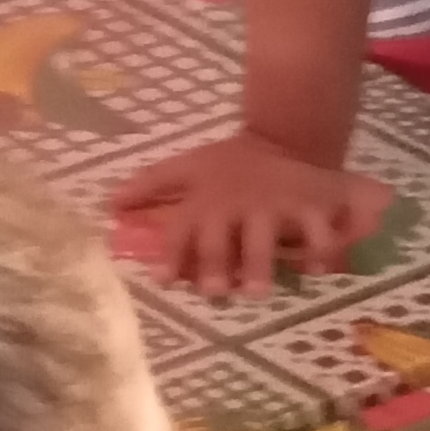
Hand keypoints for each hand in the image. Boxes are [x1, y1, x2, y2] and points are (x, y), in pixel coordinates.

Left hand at [112, 134, 393, 298]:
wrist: (284, 137)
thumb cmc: (231, 163)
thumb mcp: (189, 166)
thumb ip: (152, 185)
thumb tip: (111, 203)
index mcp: (205, 199)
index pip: (181, 229)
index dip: (170, 255)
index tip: (162, 280)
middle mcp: (234, 205)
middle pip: (219, 239)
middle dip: (213, 265)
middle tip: (214, 293)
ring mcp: (272, 207)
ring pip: (263, 239)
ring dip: (258, 266)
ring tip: (256, 293)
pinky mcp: (307, 207)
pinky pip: (315, 233)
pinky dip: (318, 252)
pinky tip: (316, 270)